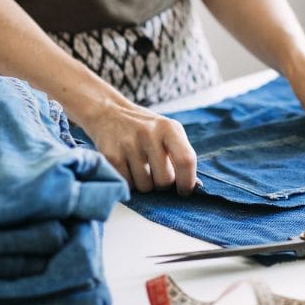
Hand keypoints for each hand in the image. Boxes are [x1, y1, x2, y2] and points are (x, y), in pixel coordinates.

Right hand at [79, 99, 197, 195]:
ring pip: (145, 186)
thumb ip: (181, 155)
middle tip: (155, 173)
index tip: (184, 191)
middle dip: (162, 184)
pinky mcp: (111, 156)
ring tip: (139, 168)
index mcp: (169, 128)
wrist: (108, 113)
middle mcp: (149, 134)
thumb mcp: (168, 132)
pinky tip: (127, 168)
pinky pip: (127, 185)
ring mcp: (128, 144)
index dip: (187, 181)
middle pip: (164, 180)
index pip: (185, 160)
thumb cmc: (145, 128)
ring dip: (144, 184)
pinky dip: (129, 183)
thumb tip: (196, 186)